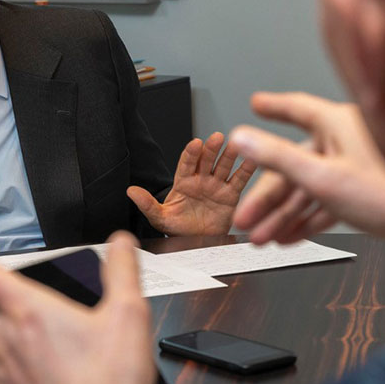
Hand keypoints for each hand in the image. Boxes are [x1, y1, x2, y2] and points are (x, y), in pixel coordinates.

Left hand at [128, 132, 256, 235]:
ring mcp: (216, 185)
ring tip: (235, 145)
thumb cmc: (179, 229)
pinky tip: (252, 159)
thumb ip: (147, 204)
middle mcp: (201, 180)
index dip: (191, 154)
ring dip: (229, 155)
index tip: (195, 144)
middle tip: (217, 138)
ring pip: (223, 166)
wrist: (197, 244)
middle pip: (207, 160)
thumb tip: (131, 191)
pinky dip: (246, 170)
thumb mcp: (160, 218)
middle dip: (211, 149)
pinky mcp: (231, 195)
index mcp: (183, 182)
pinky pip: (239, 180)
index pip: (186, 164)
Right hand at [229, 92, 384, 270]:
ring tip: (263, 237)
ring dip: (284, 214)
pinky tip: (290, 236)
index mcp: (339, 123)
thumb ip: (276, 157)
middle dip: (267, 196)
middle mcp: (349, 139)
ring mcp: (358, 164)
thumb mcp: (320, 178)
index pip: (297, 107)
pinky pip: (327, 199)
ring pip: (310, 185)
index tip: (258, 103)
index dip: (273, 107)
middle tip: (244, 215)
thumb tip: (242, 137)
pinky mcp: (366, 190)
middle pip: (295, 162)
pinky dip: (307, 217)